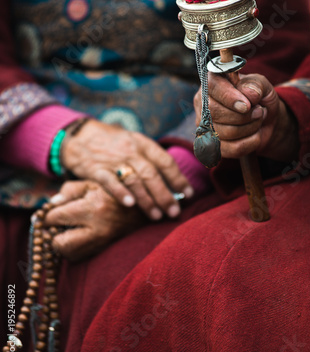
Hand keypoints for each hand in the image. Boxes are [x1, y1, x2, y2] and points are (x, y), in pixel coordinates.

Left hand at [45, 181, 146, 260]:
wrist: (147, 205)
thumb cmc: (117, 189)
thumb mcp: (94, 182)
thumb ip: (70, 190)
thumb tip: (52, 203)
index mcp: (93, 207)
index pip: (56, 217)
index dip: (47, 215)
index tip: (48, 213)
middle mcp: (98, 228)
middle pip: (60, 244)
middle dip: (53, 235)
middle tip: (56, 225)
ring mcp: (103, 242)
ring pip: (70, 254)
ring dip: (64, 243)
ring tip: (69, 229)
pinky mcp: (106, 249)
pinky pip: (82, 255)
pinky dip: (75, 247)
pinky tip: (79, 234)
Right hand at [61, 120, 192, 219]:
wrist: (79, 135)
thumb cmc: (112, 143)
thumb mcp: (134, 142)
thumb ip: (150, 159)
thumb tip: (173, 182)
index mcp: (142, 144)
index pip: (165, 161)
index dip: (178, 178)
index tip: (189, 194)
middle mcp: (130, 151)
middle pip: (152, 174)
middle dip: (164, 195)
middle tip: (174, 212)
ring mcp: (113, 160)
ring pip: (134, 180)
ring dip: (146, 199)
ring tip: (156, 215)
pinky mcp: (95, 169)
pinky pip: (109, 181)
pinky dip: (120, 193)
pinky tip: (130, 205)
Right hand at [194, 72, 298, 161]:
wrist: (265, 121)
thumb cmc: (259, 99)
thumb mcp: (263, 86)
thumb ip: (256, 84)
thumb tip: (249, 93)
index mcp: (212, 82)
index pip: (211, 86)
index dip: (229, 97)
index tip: (247, 105)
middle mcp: (203, 103)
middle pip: (214, 112)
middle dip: (242, 116)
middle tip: (259, 112)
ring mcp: (205, 125)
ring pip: (223, 132)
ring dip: (249, 128)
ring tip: (258, 120)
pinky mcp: (213, 145)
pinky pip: (230, 148)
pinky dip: (249, 143)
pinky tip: (255, 135)